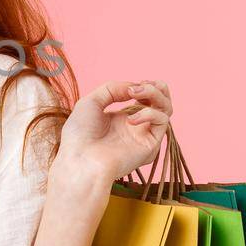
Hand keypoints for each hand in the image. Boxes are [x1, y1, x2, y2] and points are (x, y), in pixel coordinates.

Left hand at [52, 79, 173, 188]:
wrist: (81, 160)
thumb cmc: (80, 135)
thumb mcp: (91, 102)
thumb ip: (113, 89)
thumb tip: (134, 86)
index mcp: (122, 117)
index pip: (145, 98)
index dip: (144, 86)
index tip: (132, 85)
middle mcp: (136, 126)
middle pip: (162, 101)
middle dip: (156, 87)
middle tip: (140, 86)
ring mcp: (144, 135)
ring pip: (166, 109)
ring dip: (155, 94)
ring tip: (136, 93)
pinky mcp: (151, 145)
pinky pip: (162, 121)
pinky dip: (149, 113)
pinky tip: (130, 119)